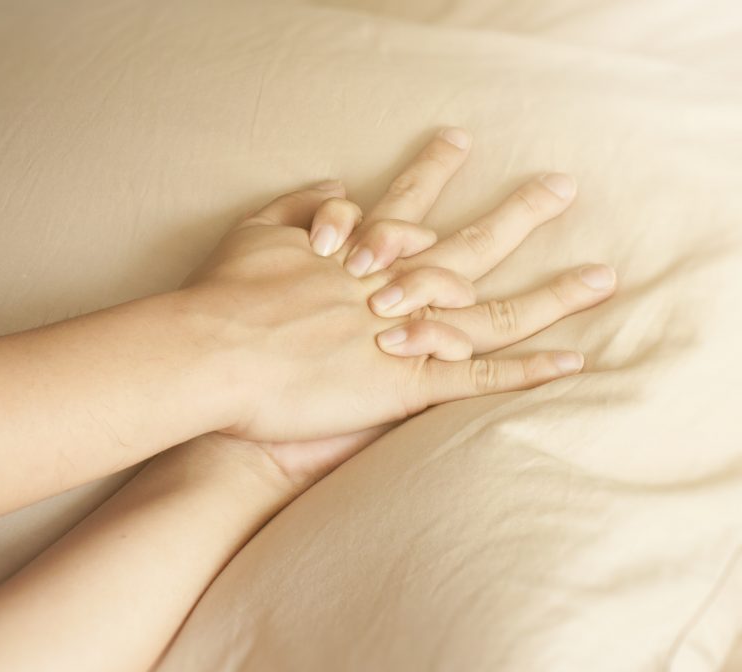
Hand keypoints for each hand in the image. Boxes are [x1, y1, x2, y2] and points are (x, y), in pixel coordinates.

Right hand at [180, 131, 614, 442]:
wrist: (214, 358)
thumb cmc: (225, 298)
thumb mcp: (253, 232)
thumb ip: (297, 206)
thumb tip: (337, 194)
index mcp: (358, 252)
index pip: (410, 204)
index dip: (436, 172)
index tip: (459, 143)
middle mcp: (394, 287)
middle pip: (470, 245)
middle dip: (518, 215)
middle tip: (561, 187)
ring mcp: (407, 336)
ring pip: (494, 313)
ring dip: (550, 294)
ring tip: (601, 277)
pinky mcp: (405, 385)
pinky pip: (479, 380)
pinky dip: (526, 372)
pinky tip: (572, 360)